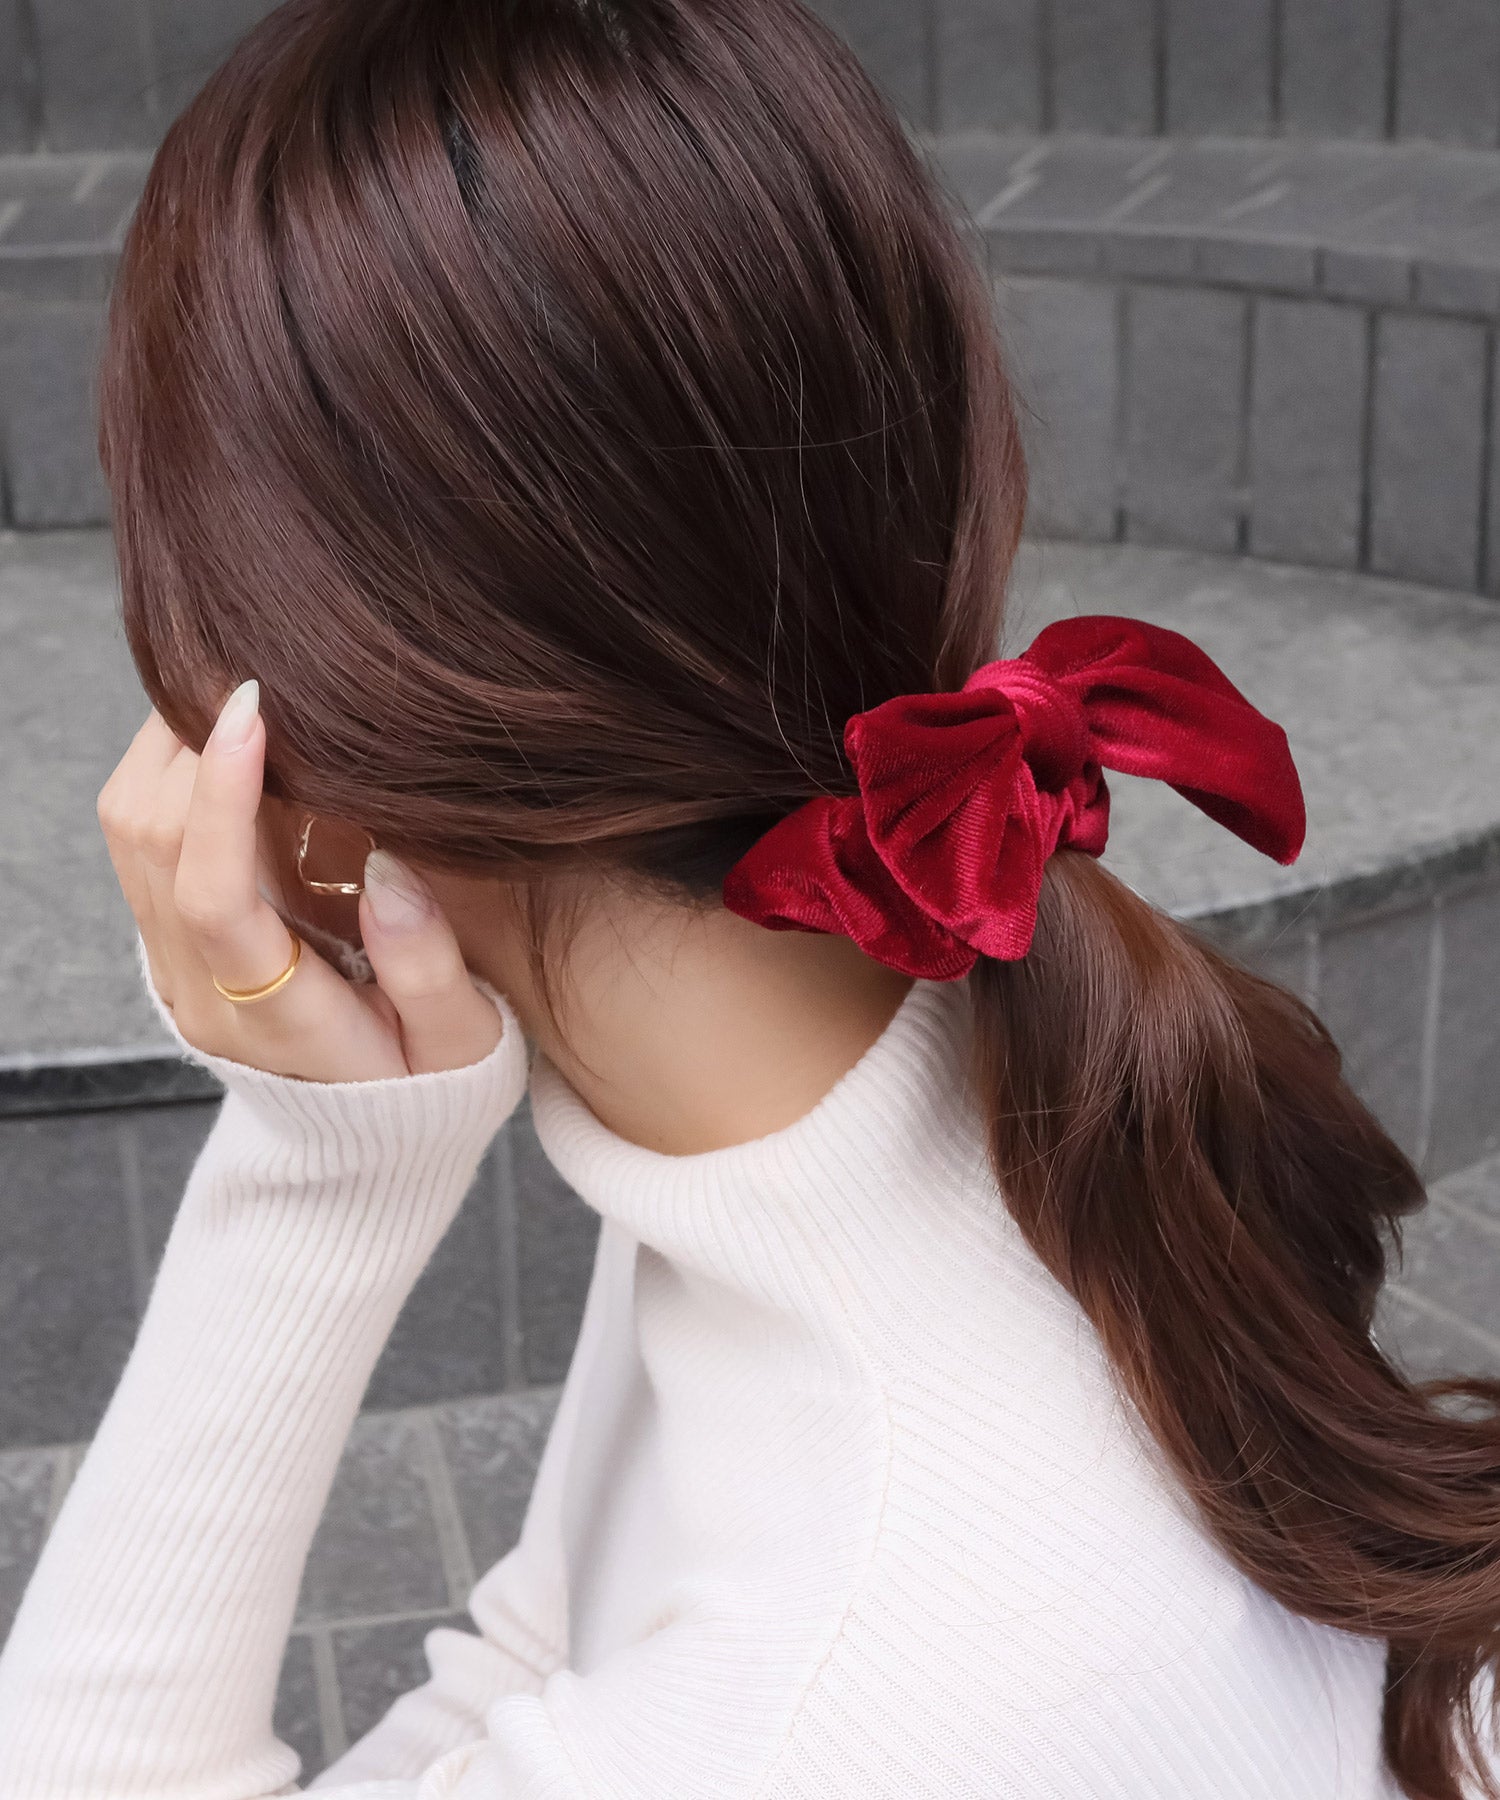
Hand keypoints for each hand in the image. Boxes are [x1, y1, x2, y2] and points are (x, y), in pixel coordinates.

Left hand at [97, 681, 504, 1081]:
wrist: (360, 1151)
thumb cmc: (424, 1092)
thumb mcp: (460, 1051)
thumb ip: (427, 972)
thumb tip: (390, 870)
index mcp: (272, 1021)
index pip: (213, 897)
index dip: (223, 798)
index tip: (254, 709)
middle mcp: (200, 991)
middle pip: (149, 844)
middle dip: (192, 741)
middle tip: (265, 677)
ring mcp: (173, 965)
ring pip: (129, 829)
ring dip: (173, 748)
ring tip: (248, 699)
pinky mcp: (170, 939)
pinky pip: (139, 836)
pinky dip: (172, 772)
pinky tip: (231, 746)